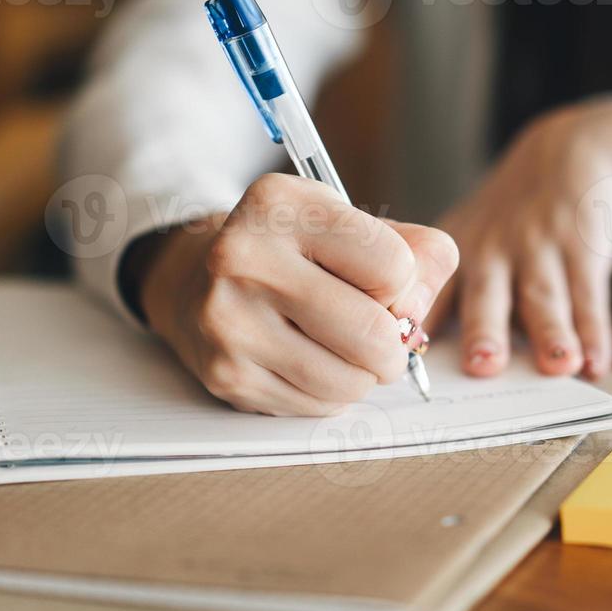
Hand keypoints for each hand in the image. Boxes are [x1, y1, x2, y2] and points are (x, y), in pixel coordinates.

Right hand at [135, 174, 457, 415]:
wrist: (193, 281)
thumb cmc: (290, 251)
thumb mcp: (350, 222)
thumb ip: (417, 253)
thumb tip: (418, 316)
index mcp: (281, 205)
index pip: (393, 265)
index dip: (401, 282)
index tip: (377, 279)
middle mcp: (244, 257)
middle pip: (374, 334)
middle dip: (393, 344)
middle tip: (381, 334)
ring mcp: (230, 321)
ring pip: (350, 380)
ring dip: (365, 373)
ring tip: (344, 347)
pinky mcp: (227, 375)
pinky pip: (318, 405)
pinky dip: (332, 392)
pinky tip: (311, 362)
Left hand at [430, 98, 611, 378]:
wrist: (558, 157)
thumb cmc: (502, 224)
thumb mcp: (462, 244)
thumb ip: (445, 301)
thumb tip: (423, 367)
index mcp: (454, 260)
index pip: (429, 298)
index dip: (417, 328)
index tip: (408, 361)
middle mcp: (491, 254)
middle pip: (485, 296)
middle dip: (483, 331)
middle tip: (481, 365)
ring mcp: (538, 249)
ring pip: (544, 296)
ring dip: (552, 332)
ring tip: (559, 365)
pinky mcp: (582, 246)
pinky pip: (588, 294)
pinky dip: (595, 331)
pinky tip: (597, 363)